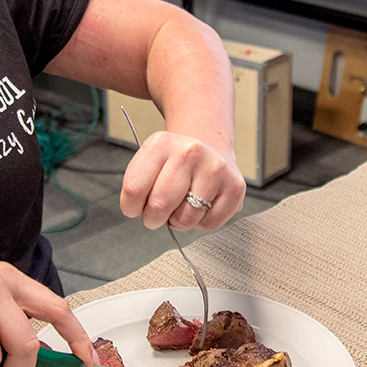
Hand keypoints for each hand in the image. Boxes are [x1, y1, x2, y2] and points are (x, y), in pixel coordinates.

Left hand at [120, 131, 245, 230]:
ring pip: (185, 218)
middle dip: (153, 218)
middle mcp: (190, 151)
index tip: (135, 208)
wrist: (209, 150)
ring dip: (179, 221)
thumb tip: (136, 211)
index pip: (133, 188)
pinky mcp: (234, 186)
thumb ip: (137, 186)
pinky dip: (201, 222)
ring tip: (181, 205)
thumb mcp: (149, 163)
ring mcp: (215, 168)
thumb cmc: (174, 164)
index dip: (131, 208)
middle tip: (156, 213)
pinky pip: (209, 223)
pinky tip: (202, 205)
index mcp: (161, 143)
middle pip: (159, 205)